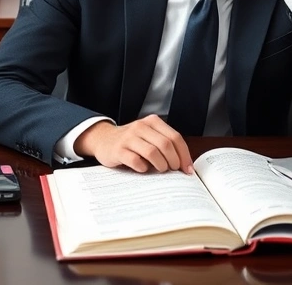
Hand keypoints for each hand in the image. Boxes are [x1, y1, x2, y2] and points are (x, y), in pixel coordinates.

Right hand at [73, 115, 194, 173]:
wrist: (103, 139)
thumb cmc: (131, 141)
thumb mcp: (149, 136)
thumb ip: (164, 144)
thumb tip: (184, 164)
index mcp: (152, 122)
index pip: (175, 137)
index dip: (184, 154)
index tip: (187, 168)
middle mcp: (141, 127)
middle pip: (165, 144)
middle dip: (174, 161)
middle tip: (174, 170)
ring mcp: (129, 138)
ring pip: (152, 152)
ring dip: (161, 165)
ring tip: (161, 169)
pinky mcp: (118, 150)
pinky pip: (136, 161)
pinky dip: (143, 168)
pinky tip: (143, 169)